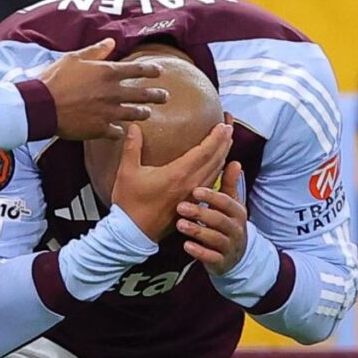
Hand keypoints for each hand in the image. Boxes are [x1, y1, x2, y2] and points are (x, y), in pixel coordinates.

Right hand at [39, 39, 169, 139]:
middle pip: (142, 94)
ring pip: (134, 114)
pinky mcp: (100, 129)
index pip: (137, 70)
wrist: (43, 106)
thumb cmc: (56, 79)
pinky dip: (119, 132)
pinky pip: (116, 132)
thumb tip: (111, 42)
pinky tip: (121, 132)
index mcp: (108, 73)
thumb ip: (96, 51)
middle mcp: (113, 93)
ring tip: (147, 113)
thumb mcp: (75, 58)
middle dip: (157, 95)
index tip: (159, 72)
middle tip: (165, 96)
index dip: (151, 71)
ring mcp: (109, 112)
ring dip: (142, 113)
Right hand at [113, 122, 233, 241]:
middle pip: (216, 160)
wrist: (132, 233)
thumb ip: (132, 147)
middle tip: (230, 126)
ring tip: (227, 141)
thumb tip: (133, 126)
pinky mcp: (191, 204)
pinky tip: (218, 165)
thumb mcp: (127, 172)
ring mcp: (192, 196)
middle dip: (225, 142)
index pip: (205, 152)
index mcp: (178, 174)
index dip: (216, 137)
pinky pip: (210, 184)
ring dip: (224, 155)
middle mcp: (190, 184)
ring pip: (215, 172)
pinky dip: (217, 171)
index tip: (223, 124)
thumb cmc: (129, 204)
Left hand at [175, 161, 246, 275]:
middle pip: (220, 220)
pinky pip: (211, 257)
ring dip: (197, 231)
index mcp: (238, 213)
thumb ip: (229, 185)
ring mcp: (229, 247)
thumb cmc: (227, 225)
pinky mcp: (221, 262)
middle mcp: (236, 229)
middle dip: (201, 213)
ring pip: (215, 239)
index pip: (227, 203)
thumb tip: (235, 161)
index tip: (195, 190)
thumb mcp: (231, 206)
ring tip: (180, 224)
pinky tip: (186, 245)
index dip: (212, 196)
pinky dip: (199, 252)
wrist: (235, 258)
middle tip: (181, 206)